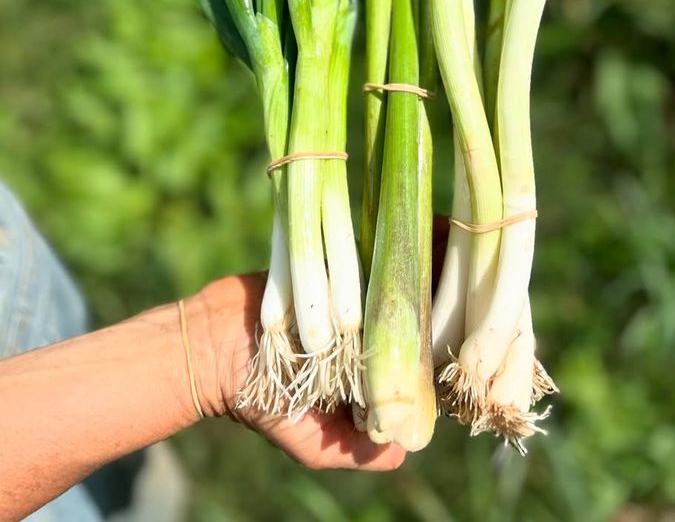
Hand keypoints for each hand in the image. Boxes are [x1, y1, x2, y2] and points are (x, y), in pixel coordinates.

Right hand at [186, 274, 405, 470]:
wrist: (210, 349)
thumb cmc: (259, 403)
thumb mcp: (309, 443)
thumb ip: (352, 451)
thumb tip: (401, 452)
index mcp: (352, 373)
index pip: (394, 368)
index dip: (409, 368)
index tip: (419, 368)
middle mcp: (348, 338)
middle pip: (387, 330)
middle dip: (397, 332)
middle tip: (406, 329)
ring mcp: (334, 304)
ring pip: (370, 297)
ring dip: (378, 298)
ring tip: (388, 299)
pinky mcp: (318, 273)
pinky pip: (344, 268)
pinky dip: (354, 270)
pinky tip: (365, 273)